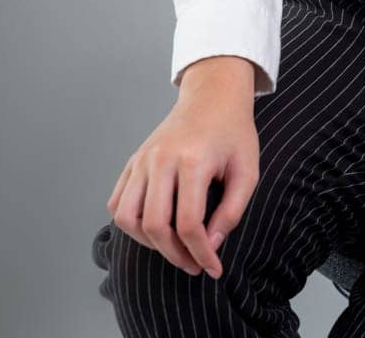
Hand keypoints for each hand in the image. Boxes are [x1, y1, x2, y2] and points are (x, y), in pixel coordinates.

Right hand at [105, 63, 259, 279]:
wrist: (213, 95)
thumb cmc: (233, 132)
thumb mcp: (247, 170)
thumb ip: (232, 211)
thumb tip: (211, 244)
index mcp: (192, 159)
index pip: (189, 223)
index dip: (201, 254)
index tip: (213, 268)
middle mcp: (161, 159)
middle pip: (154, 225)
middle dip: (174, 255)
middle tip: (193, 264)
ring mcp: (143, 159)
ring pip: (127, 217)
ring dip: (148, 242)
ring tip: (173, 245)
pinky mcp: (133, 161)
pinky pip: (118, 202)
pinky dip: (131, 223)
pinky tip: (154, 226)